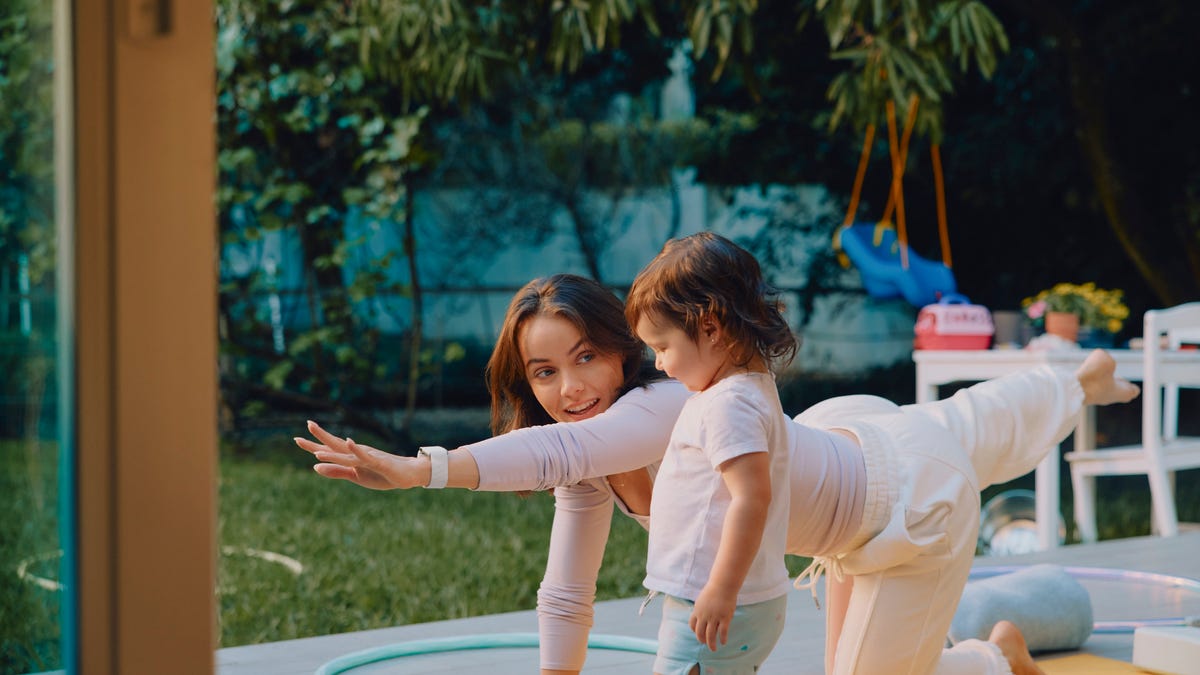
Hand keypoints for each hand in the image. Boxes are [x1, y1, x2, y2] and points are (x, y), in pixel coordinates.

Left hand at [294, 420, 425, 489]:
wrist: (407, 475)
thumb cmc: (382, 474)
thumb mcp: (355, 476)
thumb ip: (336, 471)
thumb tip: (315, 466)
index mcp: (350, 457)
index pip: (328, 450)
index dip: (313, 445)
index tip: (297, 438)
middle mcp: (356, 454)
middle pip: (336, 445)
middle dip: (321, 437)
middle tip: (308, 424)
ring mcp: (367, 457)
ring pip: (347, 454)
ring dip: (333, 451)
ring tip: (317, 451)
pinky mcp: (378, 462)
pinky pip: (365, 457)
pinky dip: (356, 450)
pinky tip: (349, 443)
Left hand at [689, 583, 736, 651]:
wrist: (723, 584)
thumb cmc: (714, 590)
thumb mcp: (702, 600)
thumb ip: (701, 608)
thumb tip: (701, 615)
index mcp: (697, 610)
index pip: (692, 625)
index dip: (695, 631)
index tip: (699, 634)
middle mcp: (704, 615)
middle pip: (700, 633)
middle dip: (702, 640)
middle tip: (705, 644)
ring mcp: (714, 617)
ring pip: (710, 635)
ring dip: (711, 644)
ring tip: (713, 649)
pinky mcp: (724, 618)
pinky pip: (723, 632)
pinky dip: (722, 639)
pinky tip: (723, 642)